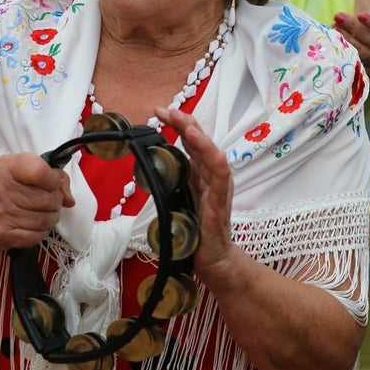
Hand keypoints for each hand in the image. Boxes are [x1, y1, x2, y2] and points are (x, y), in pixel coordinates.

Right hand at [0, 152, 73, 249]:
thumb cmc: (0, 187)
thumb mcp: (19, 170)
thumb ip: (50, 176)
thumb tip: (69, 199)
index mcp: (5, 168)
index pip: (41, 171)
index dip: (55, 179)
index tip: (54, 182)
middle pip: (48, 198)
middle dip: (55, 201)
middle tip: (49, 200)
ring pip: (45, 219)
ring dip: (50, 217)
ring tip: (42, 213)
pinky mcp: (1, 234)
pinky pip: (36, 236)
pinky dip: (40, 231)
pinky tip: (33, 224)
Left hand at [155, 107, 236, 284]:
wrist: (213, 258)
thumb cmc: (195, 229)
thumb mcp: (177, 198)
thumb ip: (169, 180)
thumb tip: (148, 165)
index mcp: (199, 172)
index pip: (189, 140)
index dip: (177, 123)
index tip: (159, 112)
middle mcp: (210, 175)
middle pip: (200, 142)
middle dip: (185, 123)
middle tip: (167, 111)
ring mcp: (217, 188)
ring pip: (211, 156)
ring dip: (200, 140)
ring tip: (187, 127)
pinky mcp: (220, 204)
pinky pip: (221, 182)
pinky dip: (218, 166)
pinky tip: (214, 156)